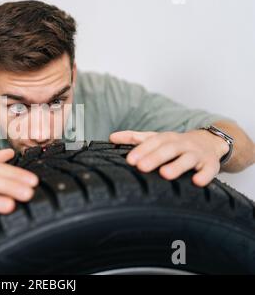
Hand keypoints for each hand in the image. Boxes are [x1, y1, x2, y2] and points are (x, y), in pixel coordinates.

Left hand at [109, 130, 229, 186]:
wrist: (209, 143)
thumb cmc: (175, 144)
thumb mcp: (156, 138)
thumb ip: (134, 138)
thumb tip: (111, 138)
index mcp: (167, 138)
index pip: (153, 141)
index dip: (142, 150)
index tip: (130, 160)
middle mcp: (182, 144)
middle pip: (169, 149)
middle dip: (155, 157)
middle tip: (141, 167)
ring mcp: (197, 154)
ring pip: (188, 158)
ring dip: (177, 166)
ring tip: (165, 174)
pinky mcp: (211, 164)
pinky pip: (209, 170)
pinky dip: (204, 175)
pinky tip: (197, 182)